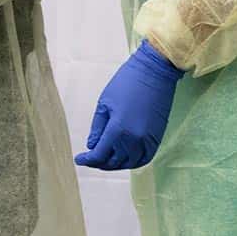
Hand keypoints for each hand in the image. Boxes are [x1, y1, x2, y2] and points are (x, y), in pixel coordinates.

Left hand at [74, 40, 183, 170]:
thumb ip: (97, 128)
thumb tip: (92, 146)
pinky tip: (124, 158)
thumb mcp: (104, 103)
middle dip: (100, 162)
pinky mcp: (157, 137)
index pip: (100, 155)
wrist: (154, 71)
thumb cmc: (126, 82)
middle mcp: (134, 140)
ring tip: (106, 159)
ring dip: (116, 164)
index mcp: (118, 130)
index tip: (79, 158)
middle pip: (114, 162)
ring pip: (129, 163)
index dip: (88, 159)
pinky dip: (133, 162)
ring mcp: (147, 140)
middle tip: (91, 158)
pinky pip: (144, 158)